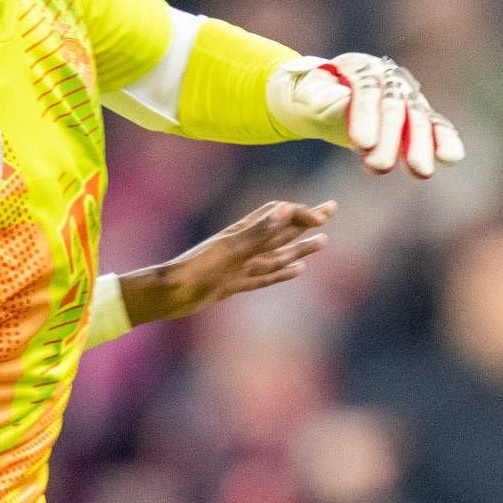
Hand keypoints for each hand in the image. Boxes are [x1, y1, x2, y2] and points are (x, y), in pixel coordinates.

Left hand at [129, 199, 333, 323]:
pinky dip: (284, 271)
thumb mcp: (230, 250)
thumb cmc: (196, 269)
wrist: (170, 294)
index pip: (280, 215)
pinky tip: (298, 270)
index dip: (302, 215)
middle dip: (307, 220)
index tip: (322, 220)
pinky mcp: (235, 283)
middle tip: (332, 209)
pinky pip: (266, 275)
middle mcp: (245, 245)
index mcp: (244, 232)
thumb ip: (258, 232)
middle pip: (282, 229)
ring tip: (323, 241)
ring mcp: (241, 265)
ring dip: (300, 247)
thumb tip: (286, 210)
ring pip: (278, 254)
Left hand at [266, 54, 464, 178]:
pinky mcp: (416, 113)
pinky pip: (433, 124)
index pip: (365, 89)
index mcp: (358, 66)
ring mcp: (405, 94)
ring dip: (421, 145)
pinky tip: (452, 158)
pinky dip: (443, 140)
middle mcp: (387, 77)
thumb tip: (341, 99)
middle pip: (393, 106)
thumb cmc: (311, 97)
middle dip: (390, 139)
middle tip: (380, 167)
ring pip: (417, 117)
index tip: (361, 144)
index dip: (365, 116)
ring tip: (420, 171)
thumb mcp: (306, 94)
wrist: (322, 99)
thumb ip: (320, 96)